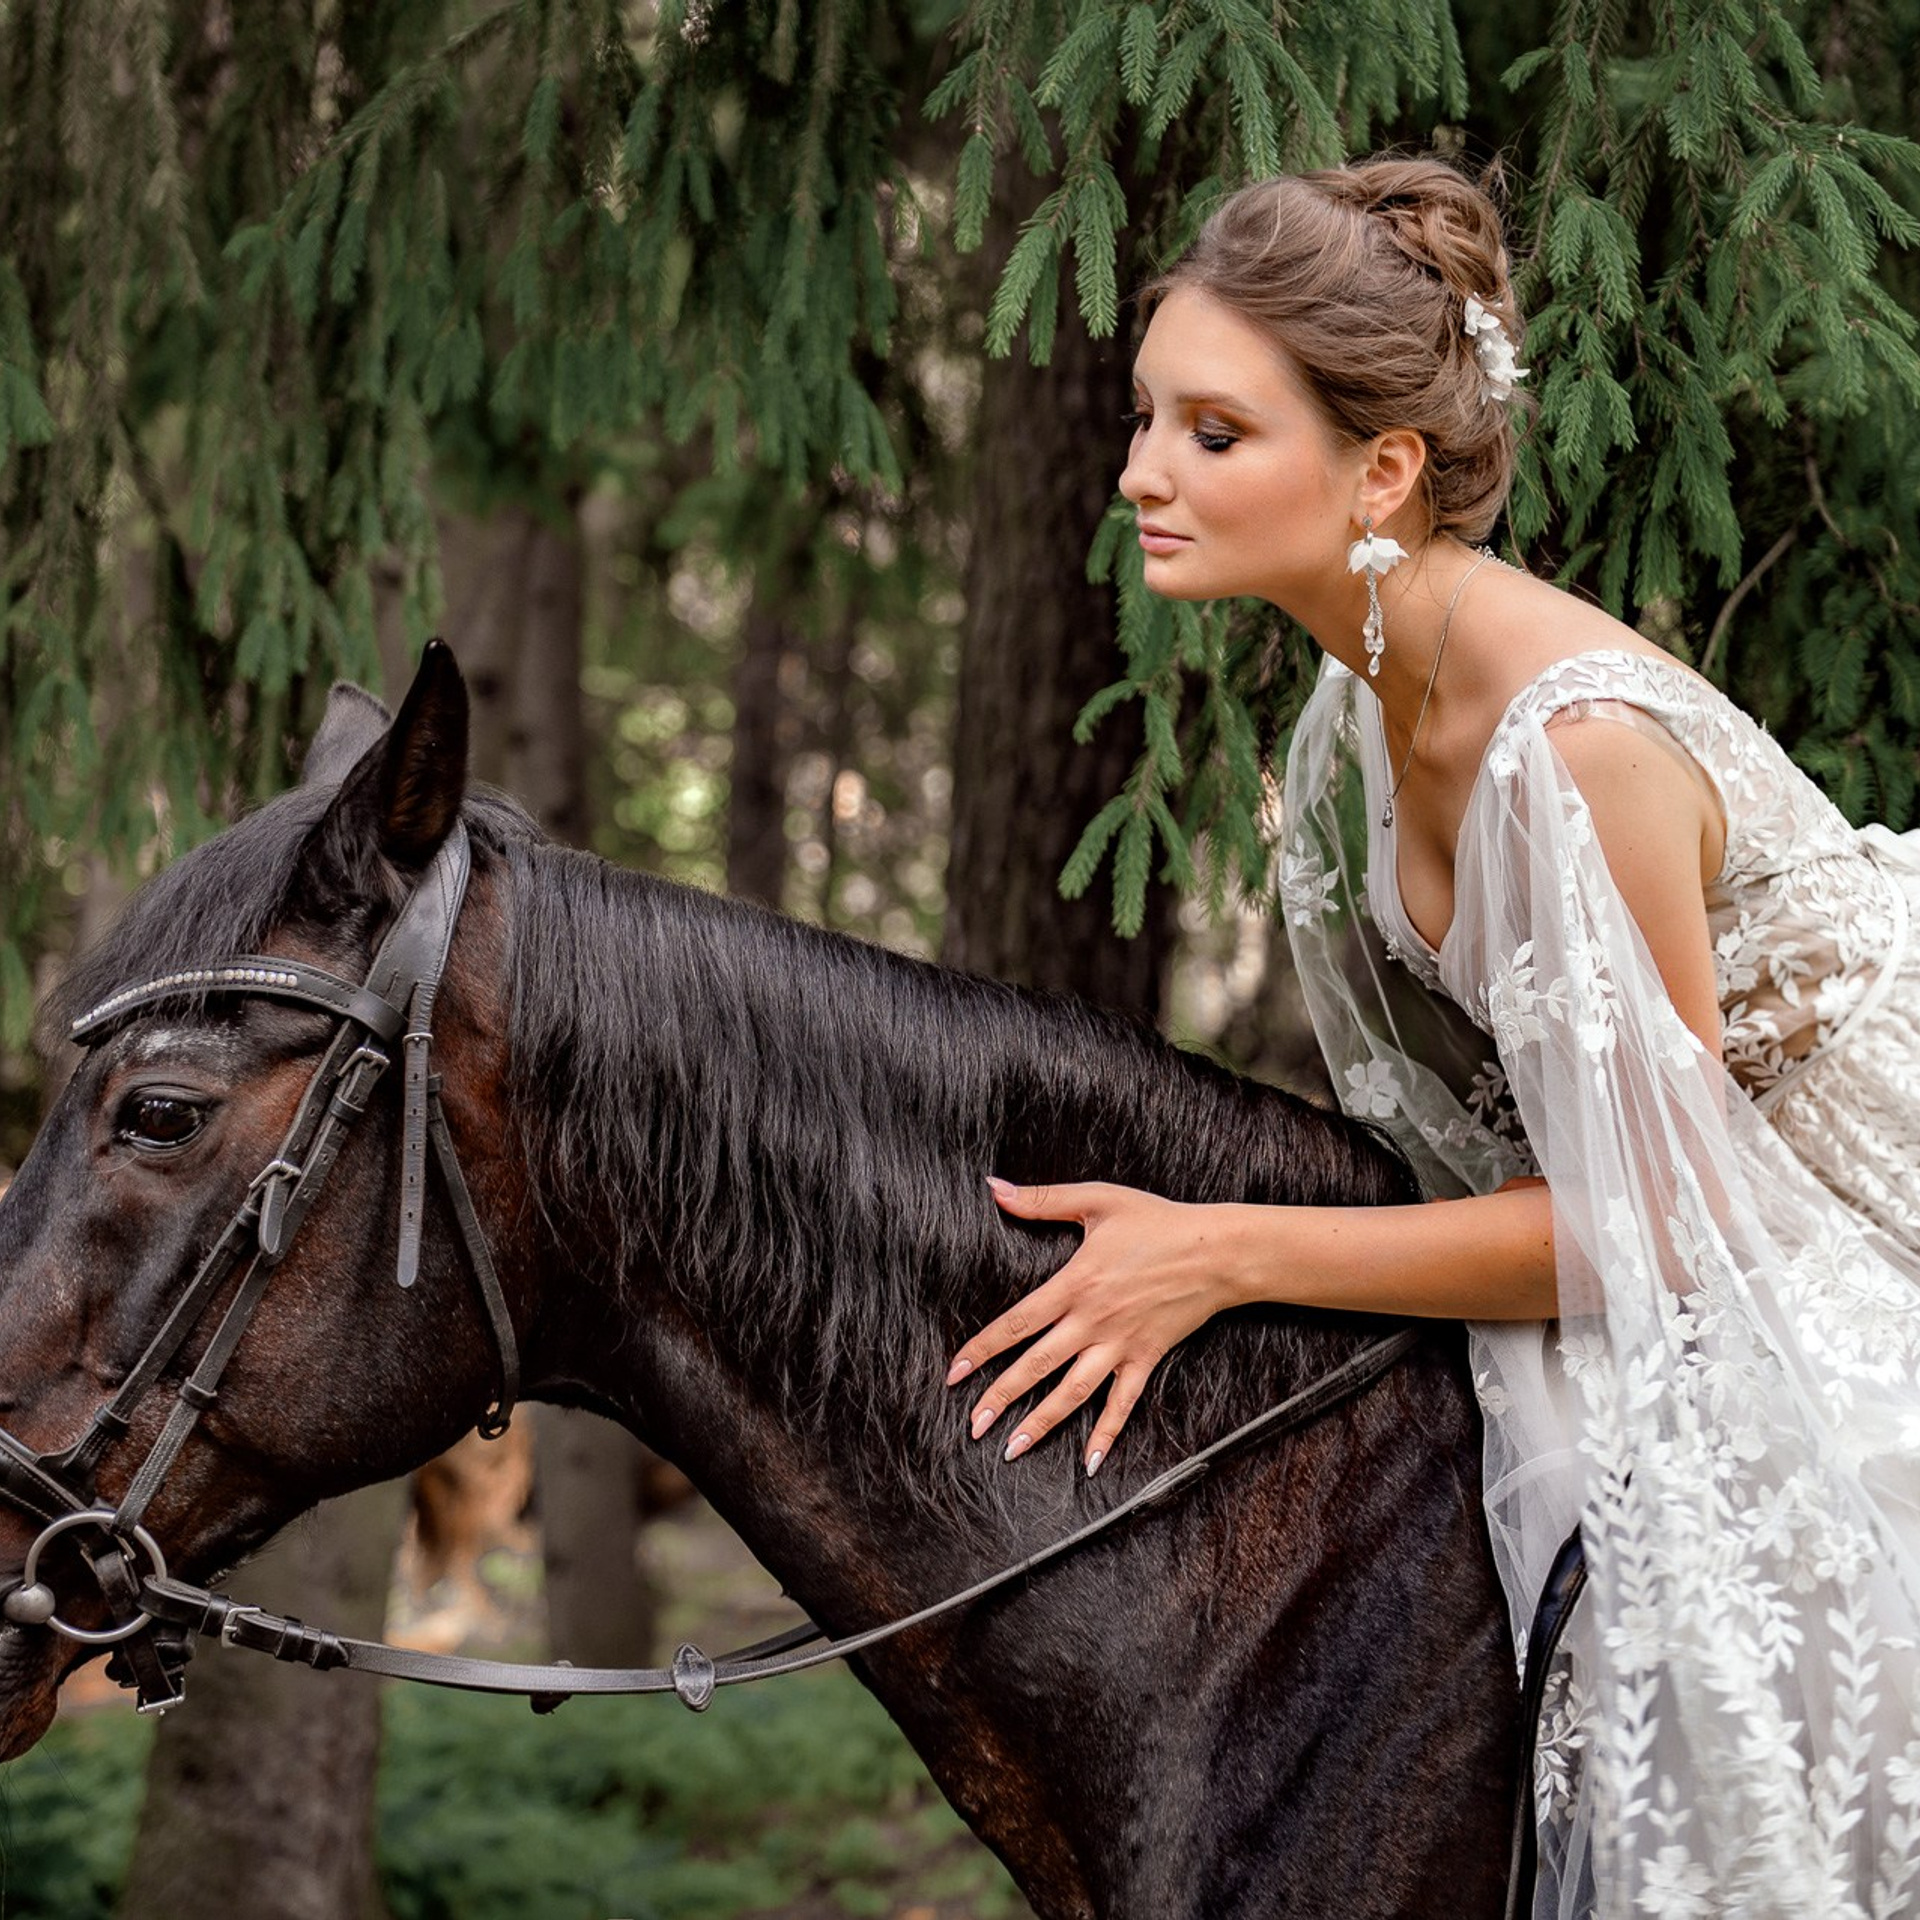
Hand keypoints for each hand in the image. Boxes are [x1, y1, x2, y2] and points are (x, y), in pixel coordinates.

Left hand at [946, 1177, 1244, 1475]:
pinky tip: (1089, 1463)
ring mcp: (1120, 1345)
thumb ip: (1041, 1199)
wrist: (1216, 1250)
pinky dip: (1106, 1433)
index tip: (954, 1372)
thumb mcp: (1097, 1200)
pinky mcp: (1146, 1358)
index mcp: (1074, 1284)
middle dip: (1001, 1397)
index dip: (983, 1348)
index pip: (1017, 1323)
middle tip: (972, 1425)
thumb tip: (993, 1187)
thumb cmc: (1156, 1221)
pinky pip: (1123, 1403)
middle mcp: (1092, 1321)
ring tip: (1012, 1450)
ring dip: (1042, 1423)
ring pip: (1073, 1392)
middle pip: (1037, 1366)